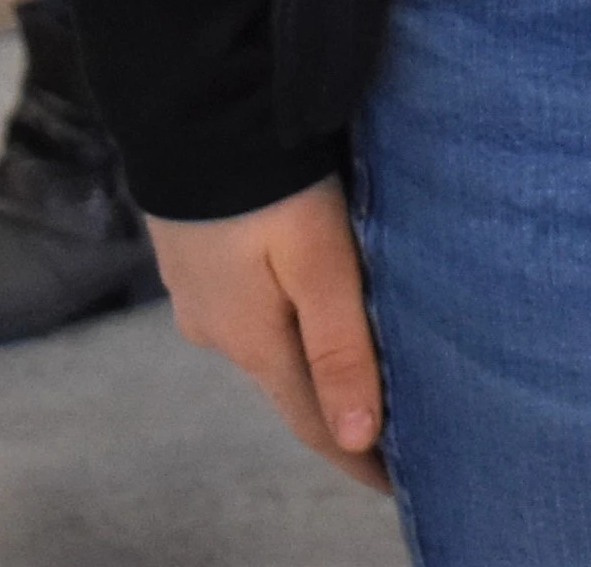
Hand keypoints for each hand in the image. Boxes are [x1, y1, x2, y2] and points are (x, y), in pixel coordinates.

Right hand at [154, 183, 385, 491]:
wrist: (191, 104)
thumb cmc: (266, 177)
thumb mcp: (318, 260)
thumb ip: (339, 346)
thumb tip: (356, 438)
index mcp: (251, 339)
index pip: (314, 422)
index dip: (357, 457)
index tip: (398, 486)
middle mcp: (219, 329)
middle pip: (291, 384)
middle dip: (338, 411)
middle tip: (396, 432)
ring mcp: (200, 293)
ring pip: (268, 343)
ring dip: (312, 361)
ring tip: (361, 370)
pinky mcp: (196, 256)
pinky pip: (250, 306)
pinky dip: (286, 319)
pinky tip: (308, 307)